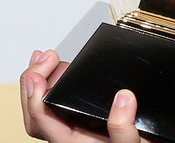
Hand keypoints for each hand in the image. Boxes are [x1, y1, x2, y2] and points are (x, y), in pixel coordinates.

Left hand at [20, 49, 146, 142]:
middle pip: (35, 111)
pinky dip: (52, 81)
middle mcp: (66, 134)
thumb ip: (123, 127)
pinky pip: (56, 101)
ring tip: (46, 57)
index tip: (38, 76)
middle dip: (33, 82)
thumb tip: (123, 97)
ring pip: (42, 106)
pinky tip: (58, 68)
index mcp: (70, 141)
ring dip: (40, 79)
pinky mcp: (80, 115)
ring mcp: (71, 124)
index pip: (42, 121)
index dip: (35, 98)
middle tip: (45, 58)